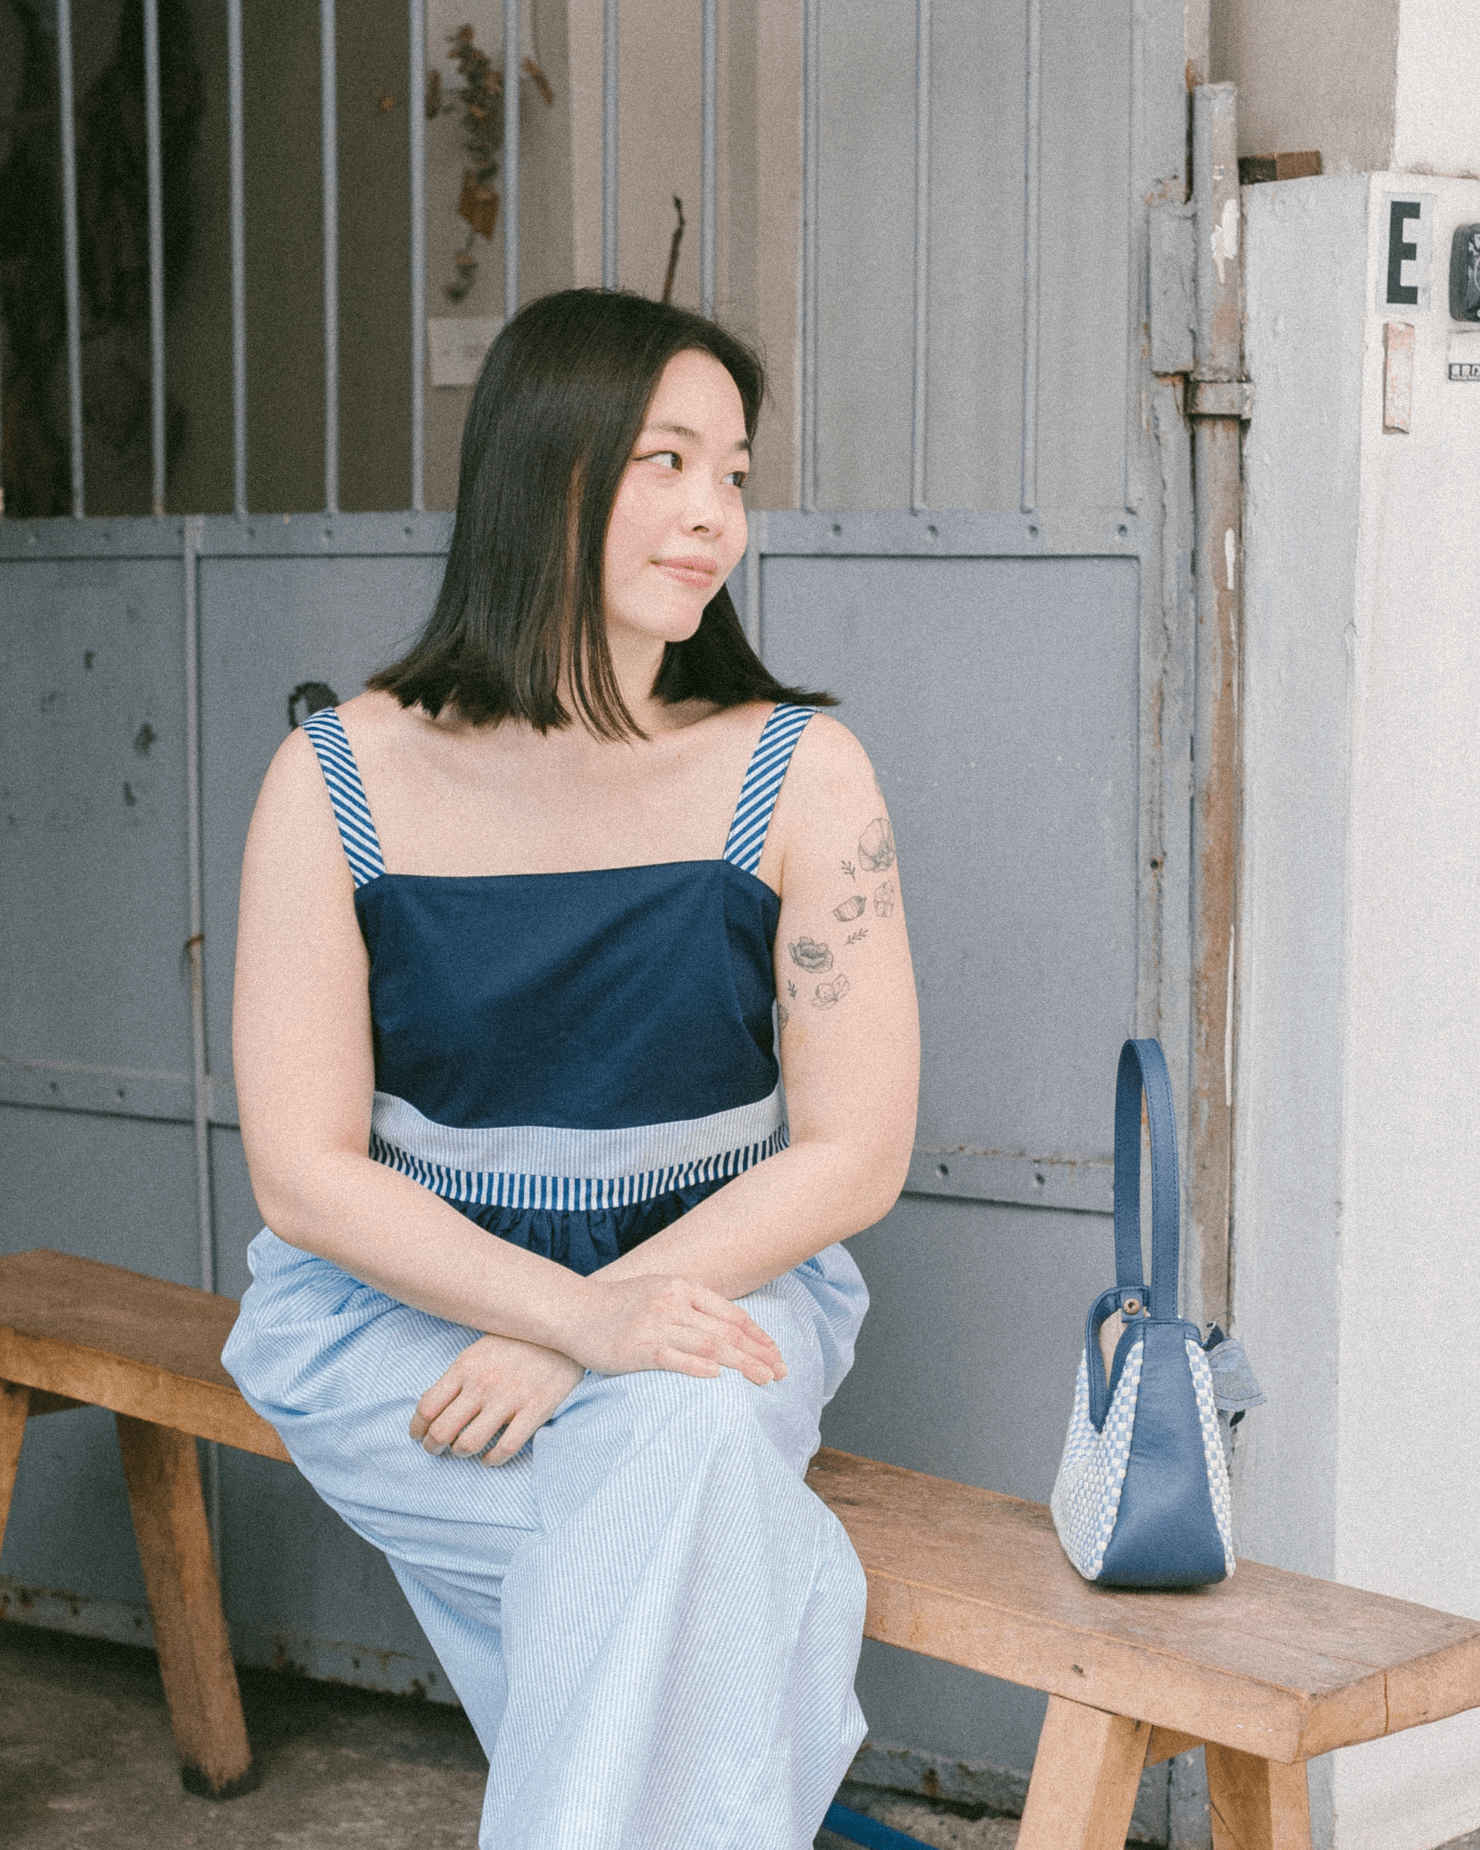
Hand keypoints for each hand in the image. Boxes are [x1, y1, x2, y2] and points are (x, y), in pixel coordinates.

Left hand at [409, 1334, 584, 1465]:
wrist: (565, 1327)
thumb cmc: (519, 1339)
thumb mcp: (480, 1349)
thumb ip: (457, 1375)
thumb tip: (430, 1402)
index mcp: (465, 1366)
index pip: (427, 1407)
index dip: (417, 1428)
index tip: (417, 1435)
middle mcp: (482, 1384)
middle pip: (442, 1431)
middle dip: (433, 1447)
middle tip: (435, 1449)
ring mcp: (509, 1398)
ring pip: (469, 1444)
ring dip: (460, 1453)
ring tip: (463, 1450)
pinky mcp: (535, 1410)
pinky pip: (505, 1448)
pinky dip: (491, 1460)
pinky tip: (490, 1457)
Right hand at [565, 1273, 786, 1384]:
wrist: (573, 1311)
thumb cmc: (619, 1306)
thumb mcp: (659, 1292)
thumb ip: (691, 1307)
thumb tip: (727, 1331)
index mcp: (682, 1287)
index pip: (731, 1314)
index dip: (759, 1335)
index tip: (777, 1353)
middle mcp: (672, 1303)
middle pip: (727, 1331)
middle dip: (760, 1353)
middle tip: (783, 1372)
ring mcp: (655, 1325)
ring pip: (710, 1345)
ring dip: (743, 1363)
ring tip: (766, 1379)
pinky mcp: (637, 1348)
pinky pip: (674, 1358)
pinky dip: (698, 1366)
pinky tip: (719, 1376)